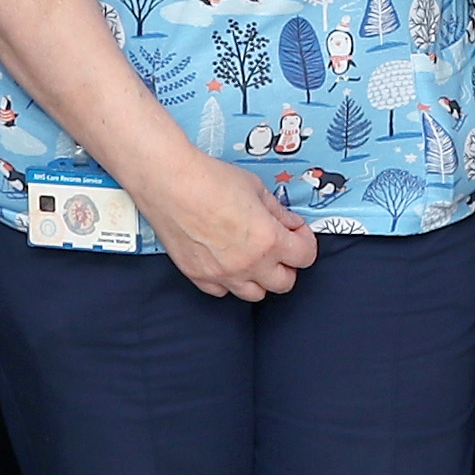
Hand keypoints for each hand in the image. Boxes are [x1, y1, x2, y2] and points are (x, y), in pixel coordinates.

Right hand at [146, 155, 319, 302]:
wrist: (169, 182)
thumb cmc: (209, 179)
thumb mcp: (256, 189)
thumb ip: (278, 212)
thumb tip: (289, 223)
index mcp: (269, 240)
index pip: (306, 257)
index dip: (306, 242)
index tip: (297, 232)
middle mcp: (248, 264)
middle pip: (284, 283)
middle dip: (287, 265)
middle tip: (280, 248)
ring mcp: (222, 274)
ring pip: (254, 294)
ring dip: (260, 278)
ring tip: (253, 258)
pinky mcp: (198, 276)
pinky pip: (222, 291)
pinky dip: (229, 281)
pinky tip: (227, 261)